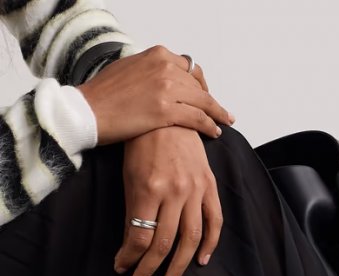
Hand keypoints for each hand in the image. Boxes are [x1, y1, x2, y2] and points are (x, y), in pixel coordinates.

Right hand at [78, 45, 234, 143]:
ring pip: (203, 101)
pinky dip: (210, 125)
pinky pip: (198, 118)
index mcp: (156, 55)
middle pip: (199, 85)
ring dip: (216, 113)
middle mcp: (164, 68)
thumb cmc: (103, 94)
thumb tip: (158, 76)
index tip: (204, 94)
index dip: (200, 83)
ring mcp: (166, 89)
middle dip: (211, 99)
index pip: (189, 67)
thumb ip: (149, 70)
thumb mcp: (128, 68)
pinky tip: (215, 132)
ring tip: (223, 122)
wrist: (88, 110)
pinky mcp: (166, 111)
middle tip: (220, 111)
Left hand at [113, 125, 223, 275]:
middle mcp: (174, 192)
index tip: (121, 269)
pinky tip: (200, 261)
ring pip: (189, 240)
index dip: (130, 258)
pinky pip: (214, 222)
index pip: (140, 236)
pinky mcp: (209, 187)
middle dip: (148, 271)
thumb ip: (133, 211)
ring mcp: (195, 190)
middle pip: (162, 244)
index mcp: (149, 188)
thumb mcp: (129, 175)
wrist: (168, 113)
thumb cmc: (143, 142)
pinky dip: (209, 244)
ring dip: (178, 267)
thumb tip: (131, 246)